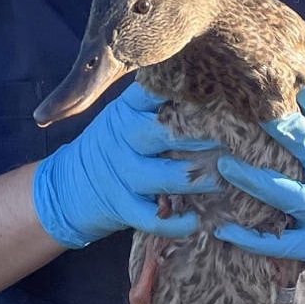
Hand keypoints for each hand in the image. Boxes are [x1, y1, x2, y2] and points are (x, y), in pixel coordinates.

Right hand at [33, 82, 220, 248]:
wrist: (68, 185)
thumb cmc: (115, 144)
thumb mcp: (126, 115)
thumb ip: (157, 101)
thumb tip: (207, 81)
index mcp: (127, 110)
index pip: (154, 91)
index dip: (185, 89)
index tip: (217, 88)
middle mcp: (124, 137)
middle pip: (165, 132)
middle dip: (203, 135)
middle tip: (236, 137)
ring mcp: (122, 173)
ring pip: (163, 176)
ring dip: (196, 179)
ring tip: (223, 179)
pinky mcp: (122, 206)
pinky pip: (151, 218)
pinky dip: (175, 222)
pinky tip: (196, 220)